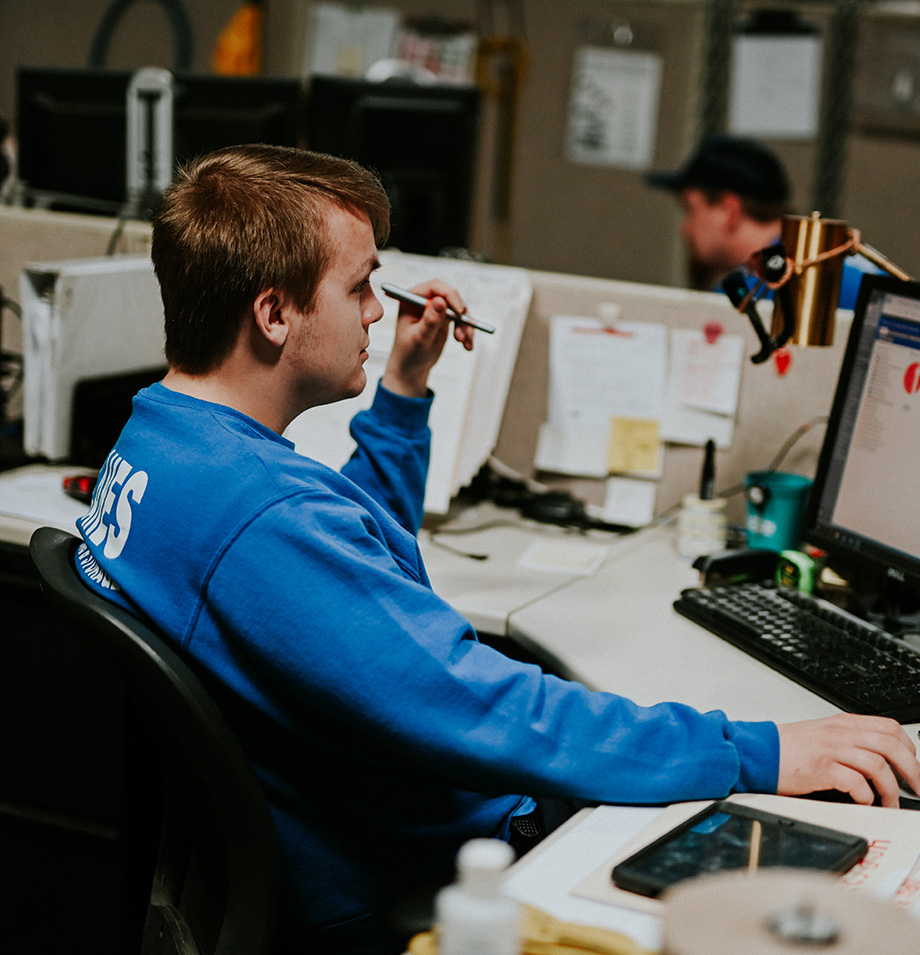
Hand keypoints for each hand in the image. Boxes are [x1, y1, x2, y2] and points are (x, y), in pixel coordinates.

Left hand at [381, 279, 473, 397]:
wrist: (412, 366)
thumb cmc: (409, 353)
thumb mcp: (419, 339)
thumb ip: (429, 320)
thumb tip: (440, 301)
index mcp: (411, 299)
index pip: (434, 287)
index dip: (449, 294)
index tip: (459, 310)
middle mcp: (424, 300)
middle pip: (450, 295)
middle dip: (459, 313)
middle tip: (462, 332)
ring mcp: (436, 308)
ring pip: (459, 308)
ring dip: (465, 325)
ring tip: (464, 342)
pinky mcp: (445, 318)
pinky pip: (462, 319)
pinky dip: (467, 331)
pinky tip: (468, 345)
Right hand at [777, 714, 919, 806]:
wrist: (758, 752)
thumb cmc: (788, 748)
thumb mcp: (823, 735)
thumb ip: (850, 741)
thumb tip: (881, 762)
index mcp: (843, 723)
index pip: (890, 727)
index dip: (909, 748)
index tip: (914, 767)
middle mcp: (840, 733)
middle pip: (891, 746)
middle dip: (912, 771)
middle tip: (916, 790)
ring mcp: (831, 749)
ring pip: (878, 765)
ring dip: (890, 789)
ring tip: (888, 803)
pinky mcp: (820, 769)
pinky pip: (856, 782)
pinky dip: (866, 796)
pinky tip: (863, 801)